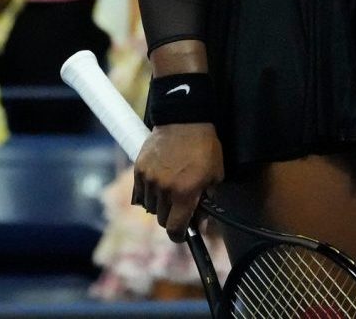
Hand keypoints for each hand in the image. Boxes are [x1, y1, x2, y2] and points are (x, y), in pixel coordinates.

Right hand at [134, 122, 224, 240]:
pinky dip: (147, 194)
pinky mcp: (139, 169)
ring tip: (170, 193)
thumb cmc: (205, 147)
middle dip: (172, 218)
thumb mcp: (216, 175)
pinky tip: (157, 186)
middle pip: (162, 220)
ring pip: (149, 207)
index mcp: (185, 194)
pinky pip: (139, 194)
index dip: (180, 236)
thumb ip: (207, 200)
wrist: (185, 119)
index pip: (175, 229)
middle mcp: (164, 190)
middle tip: (180, 208)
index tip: (182, 234)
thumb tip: (200, 220)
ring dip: (159, 205)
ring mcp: (149, 179)